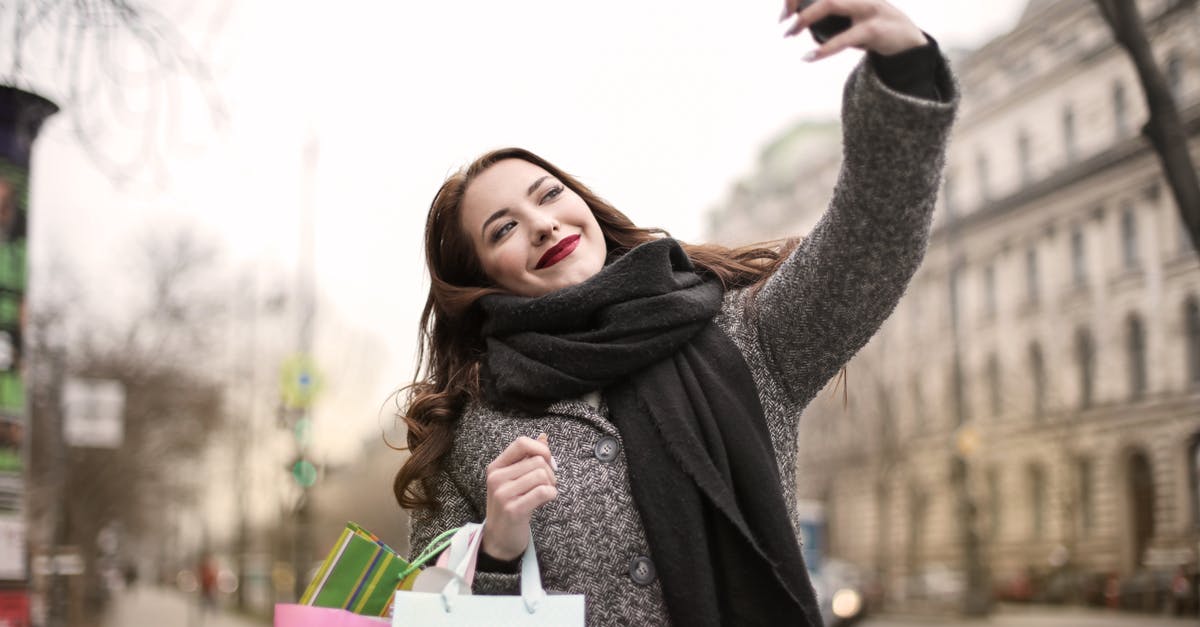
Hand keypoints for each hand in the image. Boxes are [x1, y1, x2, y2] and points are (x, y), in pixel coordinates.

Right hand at [481, 433, 557, 560]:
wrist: (500, 539)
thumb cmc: (512, 506)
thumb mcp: (515, 479)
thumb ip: (528, 458)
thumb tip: (543, 436)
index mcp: (496, 467)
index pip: (521, 442)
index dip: (541, 449)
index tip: (548, 462)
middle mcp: (496, 478)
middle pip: (538, 460)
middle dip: (550, 473)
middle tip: (545, 487)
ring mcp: (503, 494)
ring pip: (542, 475)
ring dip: (551, 486)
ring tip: (542, 496)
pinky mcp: (513, 509)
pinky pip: (544, 492)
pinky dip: (551, 496)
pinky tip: (544, 503)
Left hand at [780, 0, 926, 59]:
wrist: (910, 43)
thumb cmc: (875, 29)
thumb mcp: (852, 18)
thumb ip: (830, 16)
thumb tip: (800, 23)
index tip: (784, 11)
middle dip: (797, 0)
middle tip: (782, 20)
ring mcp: (868, 7)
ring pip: (831, 3)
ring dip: (805, 17)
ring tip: (789, 33)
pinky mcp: (875, 28)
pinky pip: (845, 37)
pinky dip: (825, 49)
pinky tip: (810, 57)